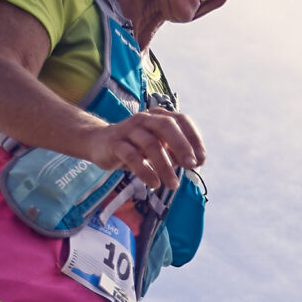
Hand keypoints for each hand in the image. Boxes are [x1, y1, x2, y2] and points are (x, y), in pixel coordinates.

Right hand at [72, 109, 204, 191]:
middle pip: (166, 126)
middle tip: (191, 166)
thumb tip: (196, 163)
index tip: (201, 160)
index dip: (194, 139)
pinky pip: (132, 156)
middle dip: (182, 146)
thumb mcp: (158, 147)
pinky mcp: (115, 144)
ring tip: (173, 184)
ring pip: (150, 144)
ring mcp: (129, 130)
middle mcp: (145, 119)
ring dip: (165, 166)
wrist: (100, 142)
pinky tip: (154, 183)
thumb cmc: (135, 146)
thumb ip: (175, 153)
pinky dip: (145, 171)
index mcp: (158, 117)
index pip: (181, 120)